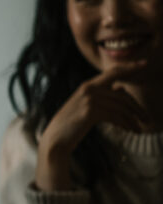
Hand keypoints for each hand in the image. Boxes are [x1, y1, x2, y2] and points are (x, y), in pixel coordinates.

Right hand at [36, 62, 148, 190]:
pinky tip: (132, 130)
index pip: (112, 72)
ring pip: (121, 107)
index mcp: (87, 86)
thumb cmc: (71, 125)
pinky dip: (127, 124)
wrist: (55, 139)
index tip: (145, 64)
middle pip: (122, 94)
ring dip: (134, 119)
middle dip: (137, 107)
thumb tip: (122, 89)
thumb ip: (102, 96)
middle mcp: (88, 89)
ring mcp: (89, 99)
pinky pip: (116, 116)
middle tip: (148, 119)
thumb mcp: (86, 106)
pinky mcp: (91, 111)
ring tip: (141, 128)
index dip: (129, 67)